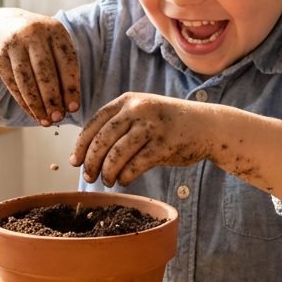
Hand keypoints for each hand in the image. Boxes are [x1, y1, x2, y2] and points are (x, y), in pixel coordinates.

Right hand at [0, 9, 79, 123]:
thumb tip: (70, 106)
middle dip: (52, 98)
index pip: (66, 61)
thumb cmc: (39, 41)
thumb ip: (64, 68)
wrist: (4, 25)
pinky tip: (32, 113)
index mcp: (55, 29)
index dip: (70, 87)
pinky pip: (12, 83)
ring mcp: (13, 43)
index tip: (73, 108)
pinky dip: (23, 101)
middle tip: (58, 118)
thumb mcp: (54, 44)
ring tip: (45, 121)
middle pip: (44, 71)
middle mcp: (33, 33)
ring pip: (25, 79)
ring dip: (36, 104)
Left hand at [70, 93, 209, 184]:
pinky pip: (135, 165)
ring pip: (116, 154)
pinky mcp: (164, 145)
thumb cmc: (168, 124)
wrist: (206, 126)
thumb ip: (118, 123)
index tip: (75, 162)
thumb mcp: (142, 112)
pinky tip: (123, 181)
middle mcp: (138, 110)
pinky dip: (125, 176)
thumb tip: (87, 150)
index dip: (81, 145)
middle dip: (91, 162)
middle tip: (88, 177)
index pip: (95, 123)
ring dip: (108, 172)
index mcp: (128, 101)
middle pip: (102, 140)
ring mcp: (151, 127)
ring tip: (107, 181)